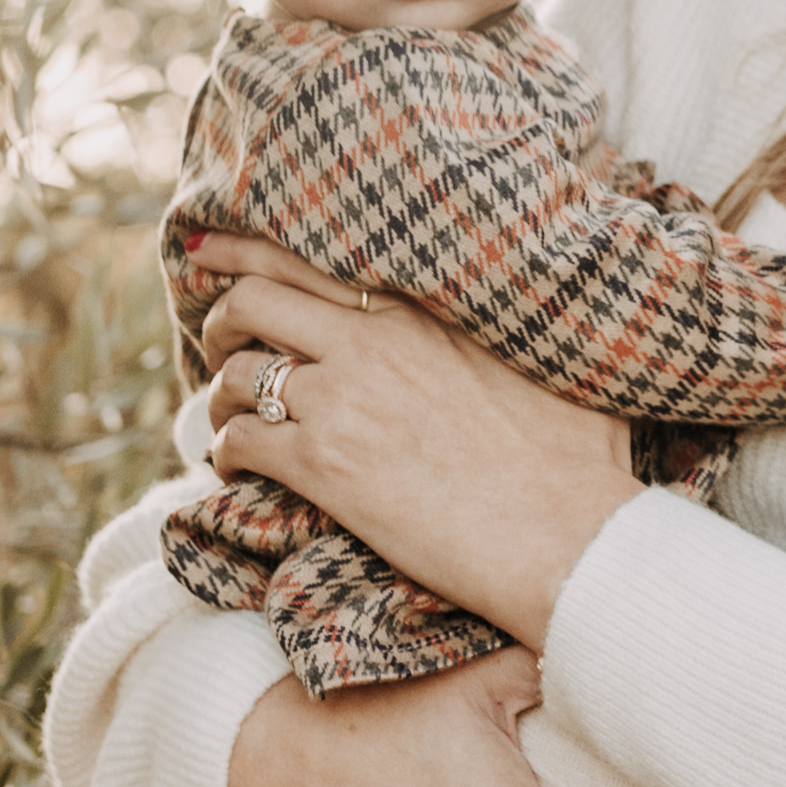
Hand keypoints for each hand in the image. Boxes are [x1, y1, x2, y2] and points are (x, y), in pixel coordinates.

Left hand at [196, 239, 649, 639]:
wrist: (566, 536)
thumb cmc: (577, 461)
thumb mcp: (551, 363)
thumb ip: (513, 328)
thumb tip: (548, 310)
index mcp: (423, 309)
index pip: (309, 256)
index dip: (245, 250)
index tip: (208, 252)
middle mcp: (372, 341)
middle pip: (250, 300)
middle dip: (219, 322)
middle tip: (219, 348)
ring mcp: (342, 400)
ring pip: (235, 377)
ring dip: (220, 403)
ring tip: (232, 425)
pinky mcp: (322, 465)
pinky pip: (238, 444)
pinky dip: (224, 459)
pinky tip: (240, 476)